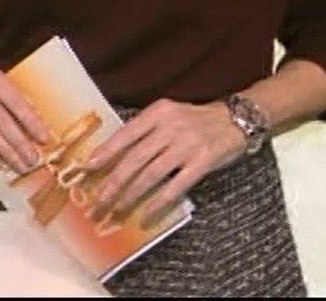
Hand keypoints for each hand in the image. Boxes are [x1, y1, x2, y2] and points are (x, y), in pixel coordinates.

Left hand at [83, 98, 245, 226]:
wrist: (236, 119)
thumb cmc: (195, 120)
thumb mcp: (168, 115)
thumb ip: (145, 130)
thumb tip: (112, 154)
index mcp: (158, 112)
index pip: (126, 133)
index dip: (106, 151)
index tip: (88, 167)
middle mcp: (171, 126)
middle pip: (136, 157)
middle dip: (115, 180)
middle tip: (99, 199)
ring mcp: (188, 144)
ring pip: (153, 173)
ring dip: (132, 194)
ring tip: (118, 208)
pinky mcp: (204, 161)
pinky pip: (177, 185)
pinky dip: (160, 201)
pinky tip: (147, 212)